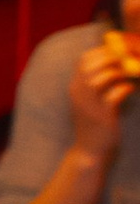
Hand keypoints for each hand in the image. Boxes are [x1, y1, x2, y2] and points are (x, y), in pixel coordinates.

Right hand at [68, 31, 136, 162]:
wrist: (89, 151)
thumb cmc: (92, 124)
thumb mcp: (86, 102)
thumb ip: (92, 84)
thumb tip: (111, 66)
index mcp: (74, 88)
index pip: (82, 60)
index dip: (100, 52)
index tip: (115, 52)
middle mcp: (79, 94)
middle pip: (91, 65)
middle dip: (110, 58)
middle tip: (124, 60)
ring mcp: (90, 105)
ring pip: (101, 78)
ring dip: (117, 72)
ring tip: (126, 74)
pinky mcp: (104, 115)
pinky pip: (115, 94)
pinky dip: (125, 88)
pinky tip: (130, 89)